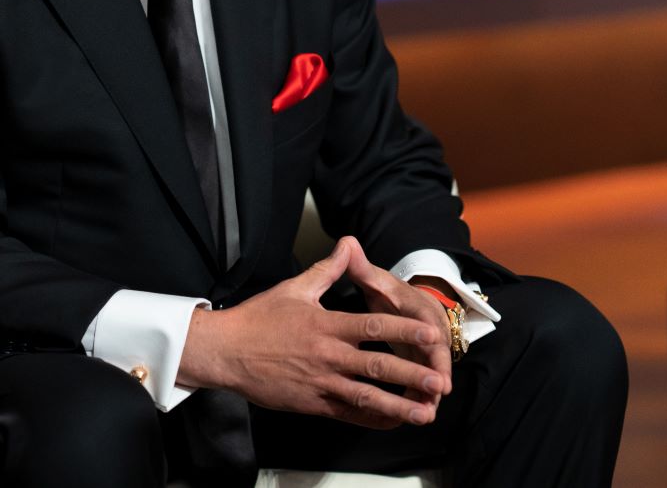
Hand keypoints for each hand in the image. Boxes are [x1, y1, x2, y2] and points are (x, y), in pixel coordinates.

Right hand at [176, 237, 446, 428]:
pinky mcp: (313, 404)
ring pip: (367, 397)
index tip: (431, 334)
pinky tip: (393, 422)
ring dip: (399, 406)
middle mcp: (328, 355)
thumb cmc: (258, 318)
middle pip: (377, 366)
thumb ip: (328, 270)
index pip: (374, 325)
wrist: (226, 351)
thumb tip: (349, 243)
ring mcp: (321, 383)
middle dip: (412, 375)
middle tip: (440, 382)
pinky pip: (349, 415)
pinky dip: (373, 420)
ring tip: (426, 413)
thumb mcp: (294, 288)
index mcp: (326, 324)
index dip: (405, 330)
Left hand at [342, 240, 453, 413]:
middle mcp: (429, 331)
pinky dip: (416, 398)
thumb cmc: (388, 291)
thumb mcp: (377, 279)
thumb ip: (361, 267)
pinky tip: (408, 416)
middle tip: (435, 396)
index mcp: (419, 308)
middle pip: (437, 356)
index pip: (430, 325)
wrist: (402, 302)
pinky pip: (420, 385)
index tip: (435, 357)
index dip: (434, 343)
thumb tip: (347, 243)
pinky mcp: (420, 366)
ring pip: (430, 374)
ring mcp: (427, 351)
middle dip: (437, 375)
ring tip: (423, 415)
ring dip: (428, 393)